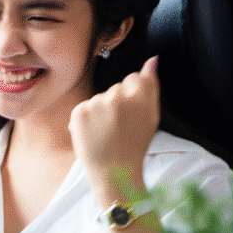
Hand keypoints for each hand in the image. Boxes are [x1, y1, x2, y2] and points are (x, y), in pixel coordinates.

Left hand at [69, 56, 159, 197]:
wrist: (113, 172)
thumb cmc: (135, 146)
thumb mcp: (152, 116)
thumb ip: (151, 85)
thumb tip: (152, 60)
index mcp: (140, 96)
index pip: (133, 78)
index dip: (132, 96)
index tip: (131, 114)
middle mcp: (117, 96)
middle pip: (115, 88)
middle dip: (117, 104)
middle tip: (119, 128)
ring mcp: (96, 103)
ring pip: (99, 98)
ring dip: (101, 112)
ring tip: (106, 133)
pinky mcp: (79, 111)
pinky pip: (84, 107)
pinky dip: (87, 119)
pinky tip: (94, 134)